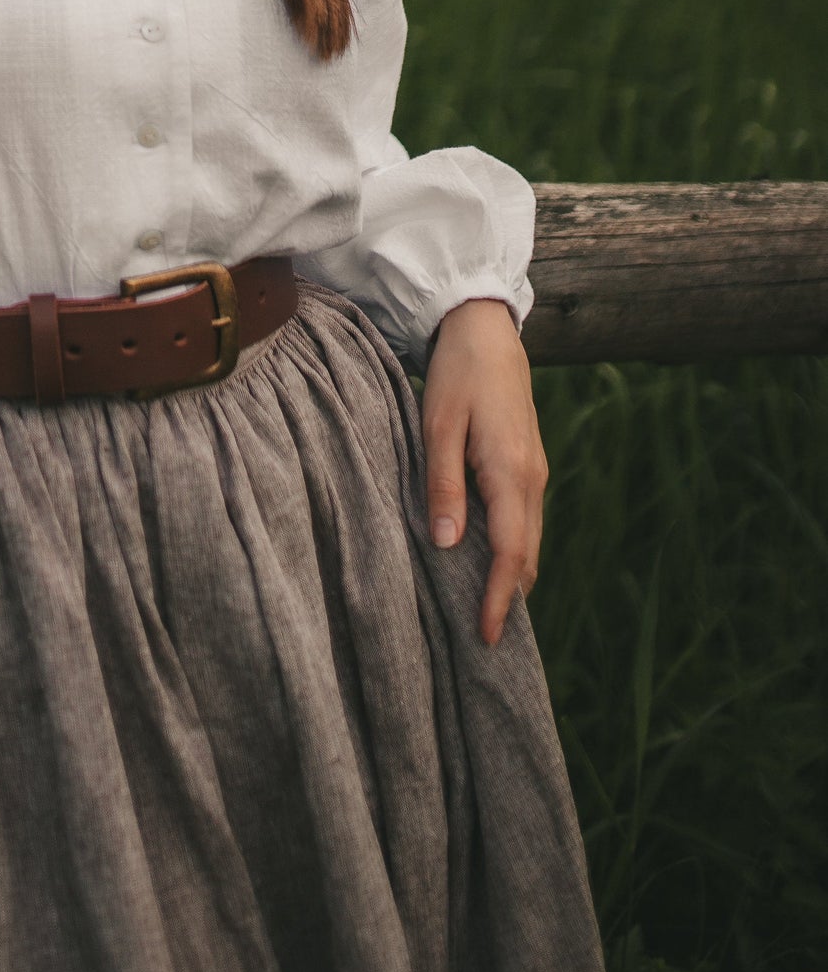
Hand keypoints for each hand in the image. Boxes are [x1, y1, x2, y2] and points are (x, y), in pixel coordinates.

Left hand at [420, 297, 547, 645]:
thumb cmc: (455, 376)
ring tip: (486, 611)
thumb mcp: (437, 427)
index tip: (486, 636)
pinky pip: (523, 519)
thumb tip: (446, 545)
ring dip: (511, 576)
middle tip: (484, 639)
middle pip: (526, 555)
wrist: (484, 332)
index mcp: (511, 474)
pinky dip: (511, 549)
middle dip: (509, 598)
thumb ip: (443, 486)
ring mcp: (534, 472)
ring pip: (528, 539)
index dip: (499, 599)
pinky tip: (488, 561)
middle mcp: (531, 479)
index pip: (510, 554)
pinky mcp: (526, 464)